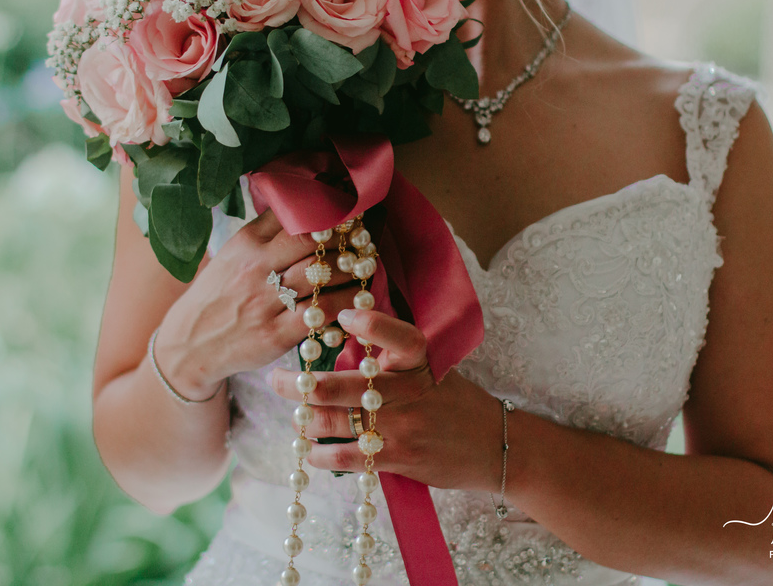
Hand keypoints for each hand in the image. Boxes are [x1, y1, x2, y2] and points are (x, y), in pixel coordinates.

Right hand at [152, 209, 360, 398]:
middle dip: (345, 239)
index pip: (295, 217)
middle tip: (364, 239)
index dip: (328, 213)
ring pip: (320, 276)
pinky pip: (321, 313)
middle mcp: (256, 269)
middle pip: (312, 243)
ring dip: (351, 269)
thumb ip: (267, 229)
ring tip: (367, 265)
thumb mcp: (233, 254)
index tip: (350, 212)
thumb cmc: (219, 293)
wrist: (191, 343)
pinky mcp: (276, 333)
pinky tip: (359, 298)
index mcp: (246, 243)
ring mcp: (265, 302)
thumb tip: (305, 200)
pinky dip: (346, 303)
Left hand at [270, 308, 504, 491]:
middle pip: (348, 385)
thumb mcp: (434, 370)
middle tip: (278, 379)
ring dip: (306, 419)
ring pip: (340, 421)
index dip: (374, 324)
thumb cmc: (455, 402)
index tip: (346, 313)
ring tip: (293, 413)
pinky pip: (350, 456)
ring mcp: (405, 427)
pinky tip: (311, 450)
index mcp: (424, 363)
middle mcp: (412, 392)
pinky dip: (323, 454)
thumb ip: (394, 357)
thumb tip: (344, 339)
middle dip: (304, 384)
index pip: (402, 337)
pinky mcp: (402, 458)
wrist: (494, 447)